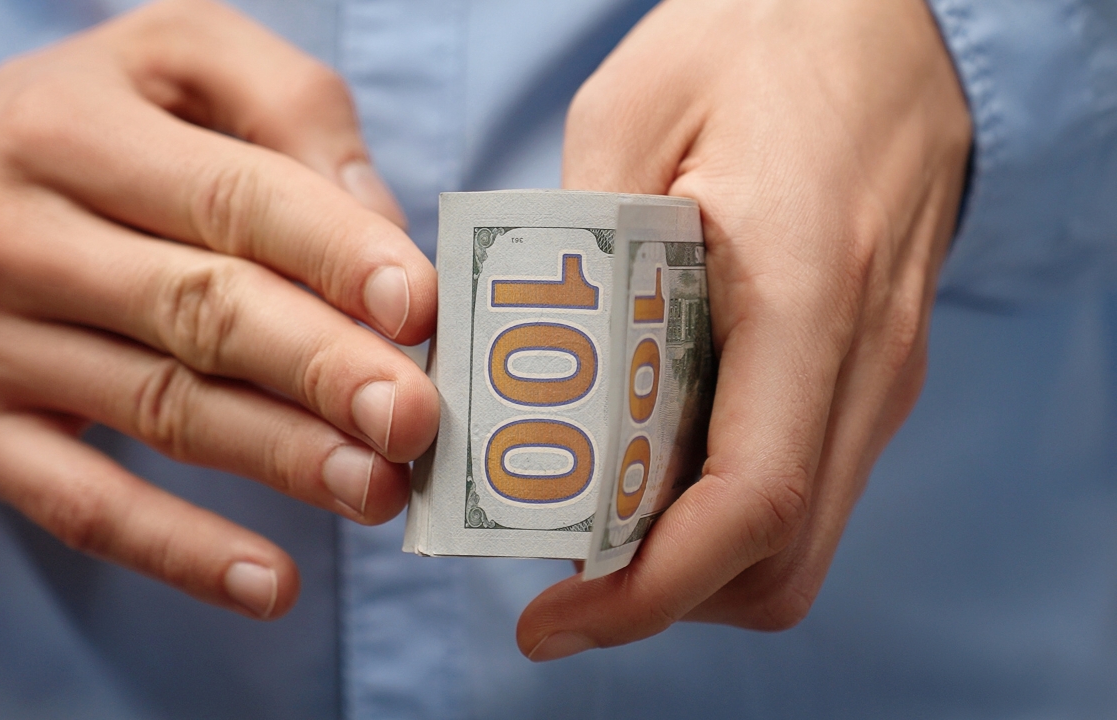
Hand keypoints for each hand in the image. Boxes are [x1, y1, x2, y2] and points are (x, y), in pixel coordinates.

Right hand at [0, 0, 437, 619]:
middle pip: (200, 311)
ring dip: (281, 459)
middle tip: (416, 416)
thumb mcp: (171, 57)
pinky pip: (81, 506)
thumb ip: (286, 106)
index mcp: (77, 129)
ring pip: (161, 411)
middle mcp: (19, 234)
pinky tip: (271, 585)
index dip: (332, 252)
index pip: (229, 197)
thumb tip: (381, 220)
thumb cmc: (71, 121)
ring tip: (380, 489)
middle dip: (321, 368)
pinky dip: (179, 550)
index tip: (417, 305)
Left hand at [518, 0, 969, 658]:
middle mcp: (862, 355)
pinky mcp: (870, 368)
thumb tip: (513, 356)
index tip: (549, 621)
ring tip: (590, 524)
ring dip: (690, 563)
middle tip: (555, 577)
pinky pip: (803, 483)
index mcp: (802, 289)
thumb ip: (572, 240)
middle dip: (661, 598)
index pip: (749, 502)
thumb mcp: (631, 111)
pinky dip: (722, 514)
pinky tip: (649, 467)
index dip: (648, 591)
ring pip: (798, 539)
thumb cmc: (759, 39)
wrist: (890, 14)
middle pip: (778, 559)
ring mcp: (881, 370)